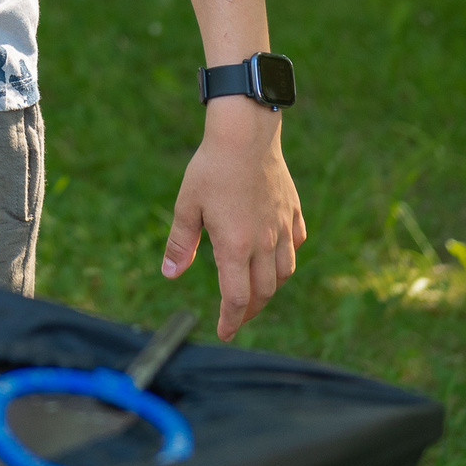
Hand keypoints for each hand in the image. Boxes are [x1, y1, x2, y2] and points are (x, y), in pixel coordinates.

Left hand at [161, 101, 305, 338]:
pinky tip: (276, 256)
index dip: (230, 321)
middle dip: (249, 312)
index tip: (224, 333)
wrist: (246, 133)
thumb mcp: (186, 205)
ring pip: (283, 273)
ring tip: (256, 292)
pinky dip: (286, 257)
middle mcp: (263, 243)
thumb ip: (179, 243)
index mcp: (235, 246)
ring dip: (270, 289)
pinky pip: (295, 244)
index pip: (237, 298)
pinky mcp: (293, 211)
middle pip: (263, 292)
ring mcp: (282, 227)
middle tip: (236, 317)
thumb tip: (170, 274)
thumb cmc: (211, 167)